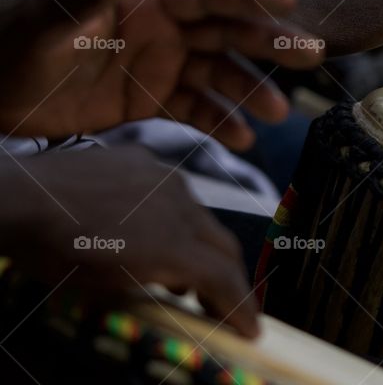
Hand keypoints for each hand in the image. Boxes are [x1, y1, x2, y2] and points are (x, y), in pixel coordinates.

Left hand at [0, 0, 323, 148]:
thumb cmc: (16, 50)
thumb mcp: (48, 24)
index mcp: (145, 0)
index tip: (290, 1)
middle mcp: (163, 30)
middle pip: (227, 33)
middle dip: (269, 42)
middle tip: (311, 53)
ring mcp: (162, 66)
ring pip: (220, 76)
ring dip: (250, 92)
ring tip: (277, 114)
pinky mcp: (154, 101)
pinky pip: (197, 111)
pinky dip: (221, 124)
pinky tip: (242, 140)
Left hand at [0, 147, 258, 336]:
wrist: (21, 196)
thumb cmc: (55, 252)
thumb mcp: (107, 287)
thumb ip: (155, 286)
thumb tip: (179, 290)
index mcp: (172, 245)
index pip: (225, 279)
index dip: (243, 307)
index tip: (253, 328)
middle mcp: (181, 206)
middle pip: (226, 246)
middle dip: (231, 279)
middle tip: (225, 306)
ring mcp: (166, 178)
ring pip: (202, 218)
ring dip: (202, 247)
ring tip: (181, 270)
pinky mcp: (148, 160)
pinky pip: (174, 192)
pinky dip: (174, 218)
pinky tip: (150, 228)